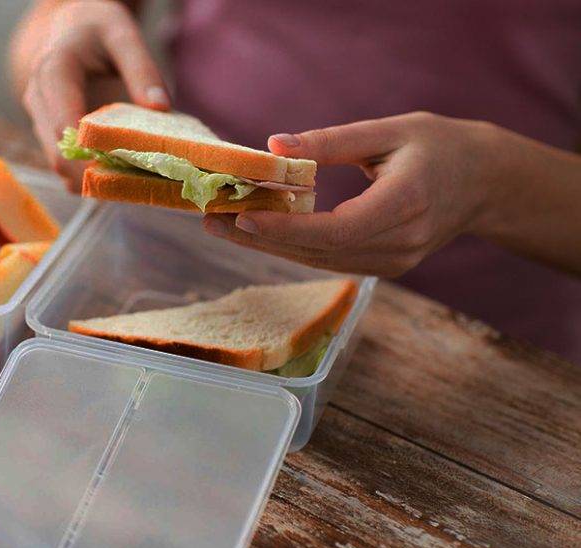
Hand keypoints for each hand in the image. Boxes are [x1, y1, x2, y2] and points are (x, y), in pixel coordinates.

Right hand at [11, 0, 168, 189]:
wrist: (73, 29)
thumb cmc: (98, 30)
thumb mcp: (124, 34)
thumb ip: (142, 68)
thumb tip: (160, 107)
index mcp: (53, 71)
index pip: (63, 120)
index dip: (89, 149)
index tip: (123, 164)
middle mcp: (38, 99)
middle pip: (58, 152)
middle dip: (94, 173)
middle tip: (136, 184)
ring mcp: (40, 120)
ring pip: (59, 165)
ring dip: (92, 181)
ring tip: (132, 185)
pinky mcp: (49, 136)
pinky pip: (65, 167)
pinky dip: (90, 179)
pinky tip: (120, 180)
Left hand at [203, 112, 514, 276]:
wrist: (485, 182)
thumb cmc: (438, 146)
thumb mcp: (389, 130)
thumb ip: (331, 142)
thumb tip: (273, 146)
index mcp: (408, 203)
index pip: (337, 228)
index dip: (286, 228)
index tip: (243, 216)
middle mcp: (402, 242)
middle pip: (319, 250)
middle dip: (261, 238)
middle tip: (211, 221)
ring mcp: (396, 262)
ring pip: (320, 260)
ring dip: (270, 245)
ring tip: (223, 225)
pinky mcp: (387, 268)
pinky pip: (331, 260)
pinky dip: (293, 247)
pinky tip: (259, 231)